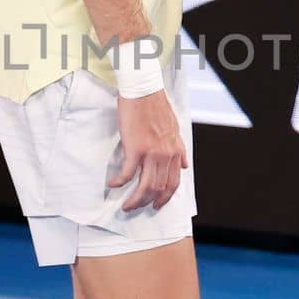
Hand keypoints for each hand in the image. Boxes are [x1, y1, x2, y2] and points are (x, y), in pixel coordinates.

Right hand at [109, 90, 188, 211]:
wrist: (144, 91)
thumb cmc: (156, 106)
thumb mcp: (175, 129)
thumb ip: (179, 149)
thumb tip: (185, 165)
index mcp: (175, 150)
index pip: (174, 182)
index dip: (165, 197)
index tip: (157, 204)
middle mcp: (166, 155)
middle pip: (159, 188)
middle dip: (148, 202)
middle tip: (137, 207)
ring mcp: (151, 153)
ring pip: (145, 186)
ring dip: (134, 200)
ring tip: (126, 205)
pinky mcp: (135, 148)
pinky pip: (127, 173)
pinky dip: (119, 182)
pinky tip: (113, 184)